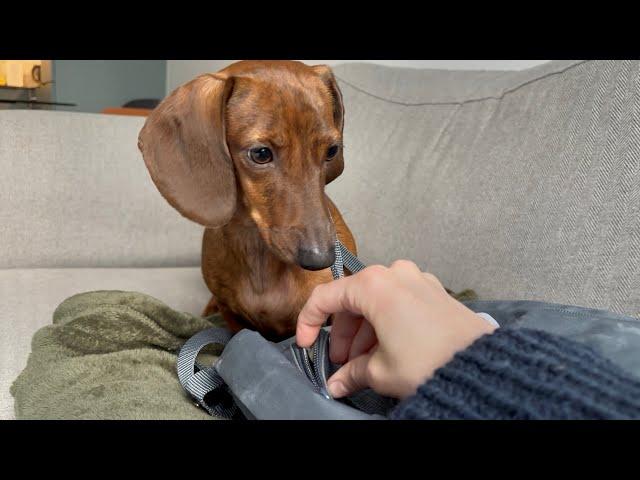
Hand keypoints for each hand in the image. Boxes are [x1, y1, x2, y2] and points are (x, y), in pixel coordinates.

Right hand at [296, 260, 495, 398]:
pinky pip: (399, 302)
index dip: (308, 322)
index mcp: (373, 285)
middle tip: (340, 362)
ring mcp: (417, 279)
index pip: (325, 297)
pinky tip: (387, 350)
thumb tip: (339, 382)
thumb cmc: (431, 361)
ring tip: (364, 363)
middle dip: (342, 333)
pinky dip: (386, 323)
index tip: (305, 343)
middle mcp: (394, 274)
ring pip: (376, 302)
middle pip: (352, 300)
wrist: (481, 366)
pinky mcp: (433, 291)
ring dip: (364, 331)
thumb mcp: (381, 371)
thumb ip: (352, 373)